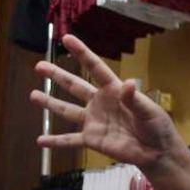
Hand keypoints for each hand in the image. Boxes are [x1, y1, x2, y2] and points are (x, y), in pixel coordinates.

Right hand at [30, 34, 183, 168]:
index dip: (82, 53)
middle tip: (39, 66)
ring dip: (50, 104)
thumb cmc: (156, 125)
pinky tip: (40, 140)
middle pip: (75, 86)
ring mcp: (94, 121)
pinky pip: (70, 140)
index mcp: (114, 90)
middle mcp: (100, 103)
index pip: (95, 68)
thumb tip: (128, 83)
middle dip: (57, 75)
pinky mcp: (92, 140)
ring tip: (33, 95)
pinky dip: (55, 142)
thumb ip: (134, 99)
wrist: (156, 151)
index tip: (67, 39)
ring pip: (67, 110)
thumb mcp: (148, 110)